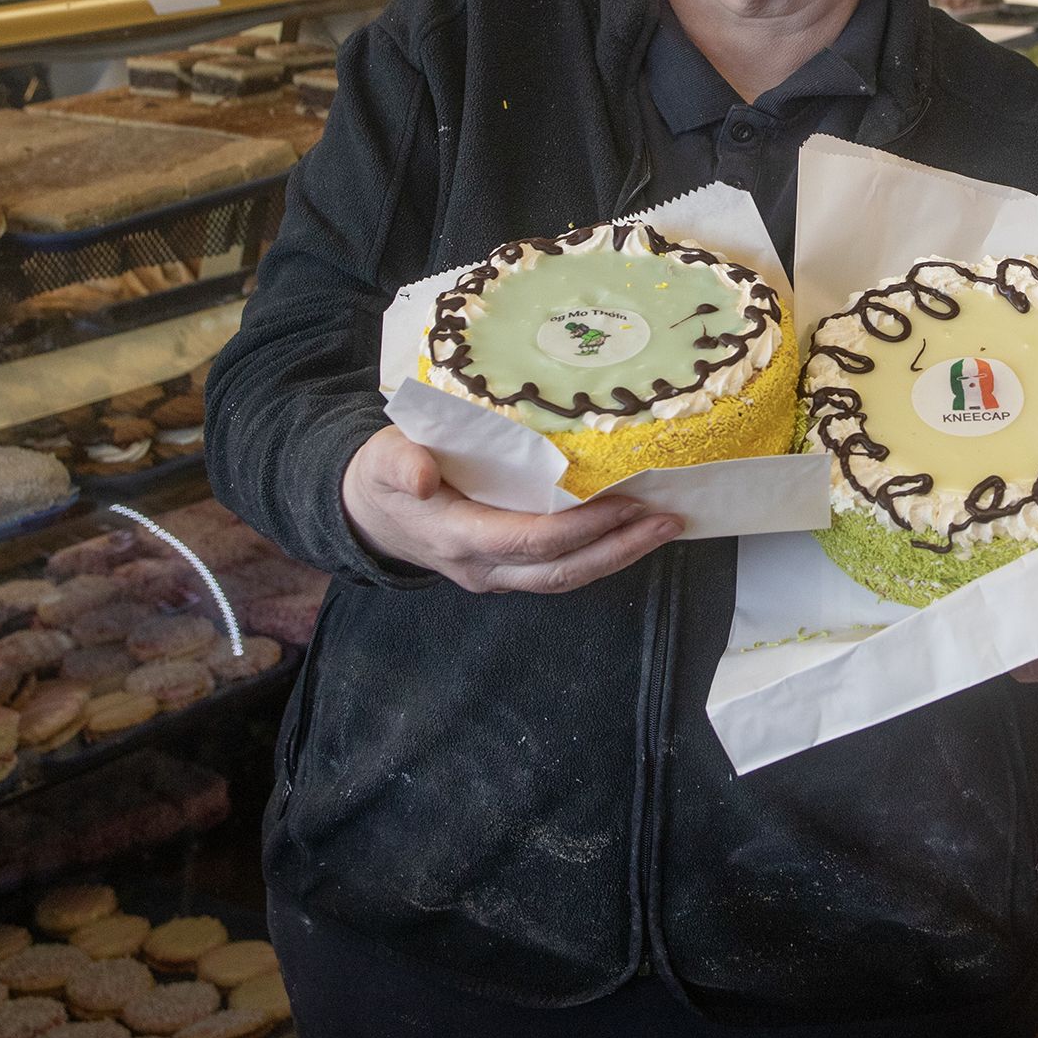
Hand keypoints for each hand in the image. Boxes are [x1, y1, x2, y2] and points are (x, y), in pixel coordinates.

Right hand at [341, 425, 680, 593]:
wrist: (369, 514)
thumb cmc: (383, 477)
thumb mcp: (382, 460)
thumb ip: (399, 463)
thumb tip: (421, 474)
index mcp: (458, 538)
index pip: (530, 541)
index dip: (580, 528)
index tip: (624, 503)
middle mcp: (484, 568)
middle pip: (561, 571)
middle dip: (618, 549)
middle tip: (668, 520)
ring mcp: (498, 575)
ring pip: (567, 577)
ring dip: (619, 556)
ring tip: (665, 526)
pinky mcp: (509, 569)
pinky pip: (561, 569)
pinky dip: (600, 552)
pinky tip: (633, 531)